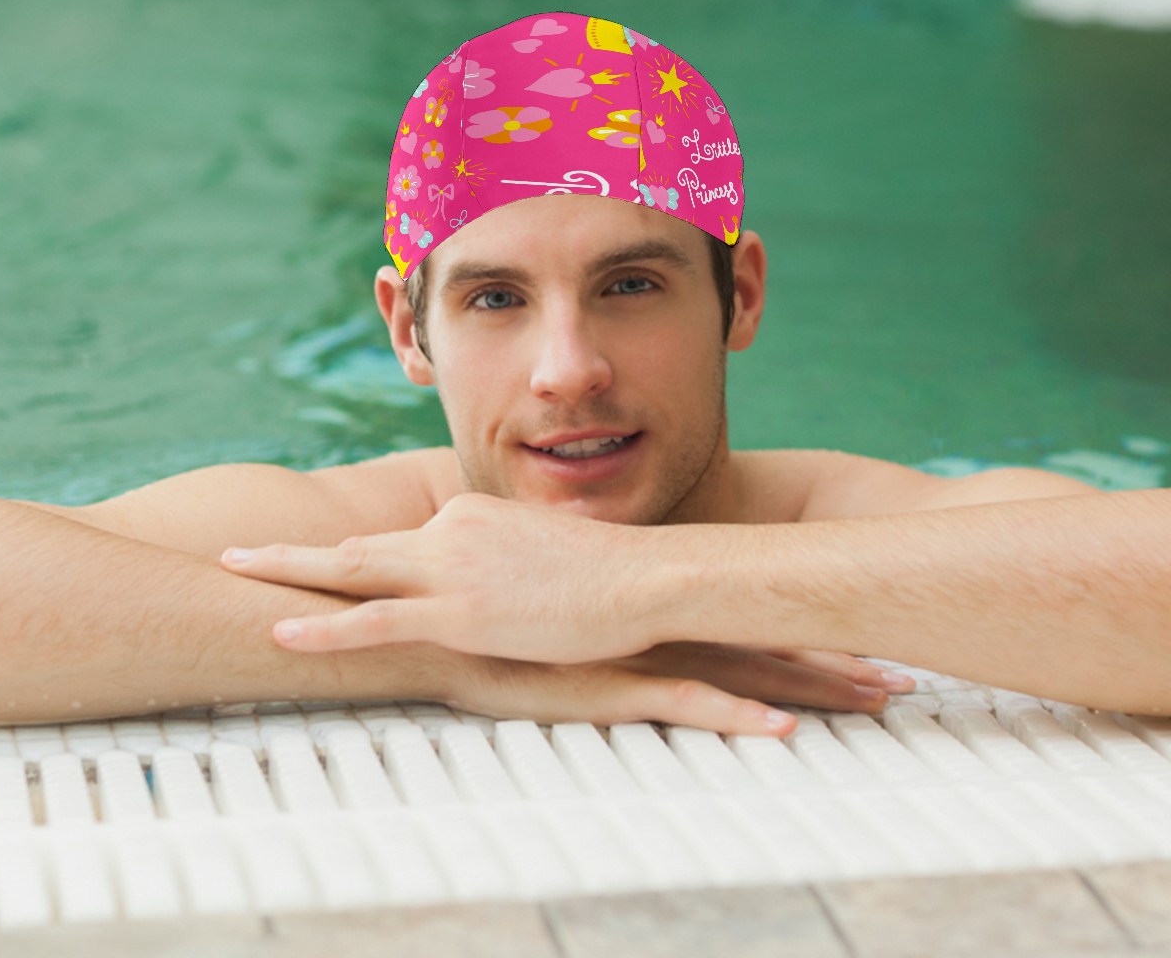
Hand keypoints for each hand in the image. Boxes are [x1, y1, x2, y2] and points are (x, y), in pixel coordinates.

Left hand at [222, 492, 665, 663]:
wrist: (644, 575)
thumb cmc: (605, 571)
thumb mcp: (544, 550)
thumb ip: (505, 554)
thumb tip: (497, 570)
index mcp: (467, 515)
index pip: (395, 539)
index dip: (348, 554)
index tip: (310, 560)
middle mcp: (448, 530)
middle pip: (355, 543)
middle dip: (290, 551)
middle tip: (235, 551)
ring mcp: (450, 569)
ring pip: (351, 571)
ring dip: (287, 575)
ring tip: (234, 574)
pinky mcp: (460, 613)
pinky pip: (376, 621)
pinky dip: (324, 629)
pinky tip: (281, 635)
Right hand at [444, 642, 909, 735]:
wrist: (439, 611)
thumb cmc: (498, 615)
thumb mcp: (561, 611)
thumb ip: (599, 607)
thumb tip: (622, 609)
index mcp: (656, 606)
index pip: (747, 615)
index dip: (806, 629)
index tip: (862, 640)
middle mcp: (661, 625)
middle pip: (767, 643)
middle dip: (837, 661)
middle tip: (901, 678)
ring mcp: (640, 655)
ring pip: (747, 671)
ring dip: (816, 686)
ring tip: (880, 699)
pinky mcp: (608, 686)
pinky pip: (686, 705)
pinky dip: (739, 718)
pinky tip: (785, 733)